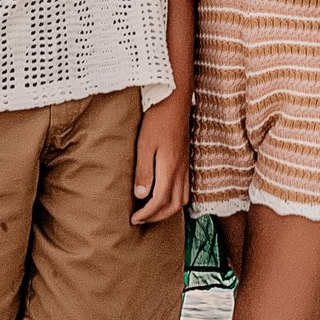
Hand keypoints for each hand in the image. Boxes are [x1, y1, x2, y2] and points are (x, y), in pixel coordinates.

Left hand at [131, 93, 190, 222]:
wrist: (175, 99)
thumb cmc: (157, 119)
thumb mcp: (144, 144)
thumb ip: (144, 171)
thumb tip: (141, 196)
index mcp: (170, 168)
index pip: (160, 201)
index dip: (146, 215)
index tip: (133, 219)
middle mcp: (181, 170)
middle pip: (174, 205)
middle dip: (157, 217)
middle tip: (140, 220)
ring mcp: (185, 166)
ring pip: (183, 199)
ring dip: (168, 210)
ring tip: (151, 211)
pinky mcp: (186, 160)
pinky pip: (186, 189)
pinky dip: (176, 199)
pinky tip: (165, 195)